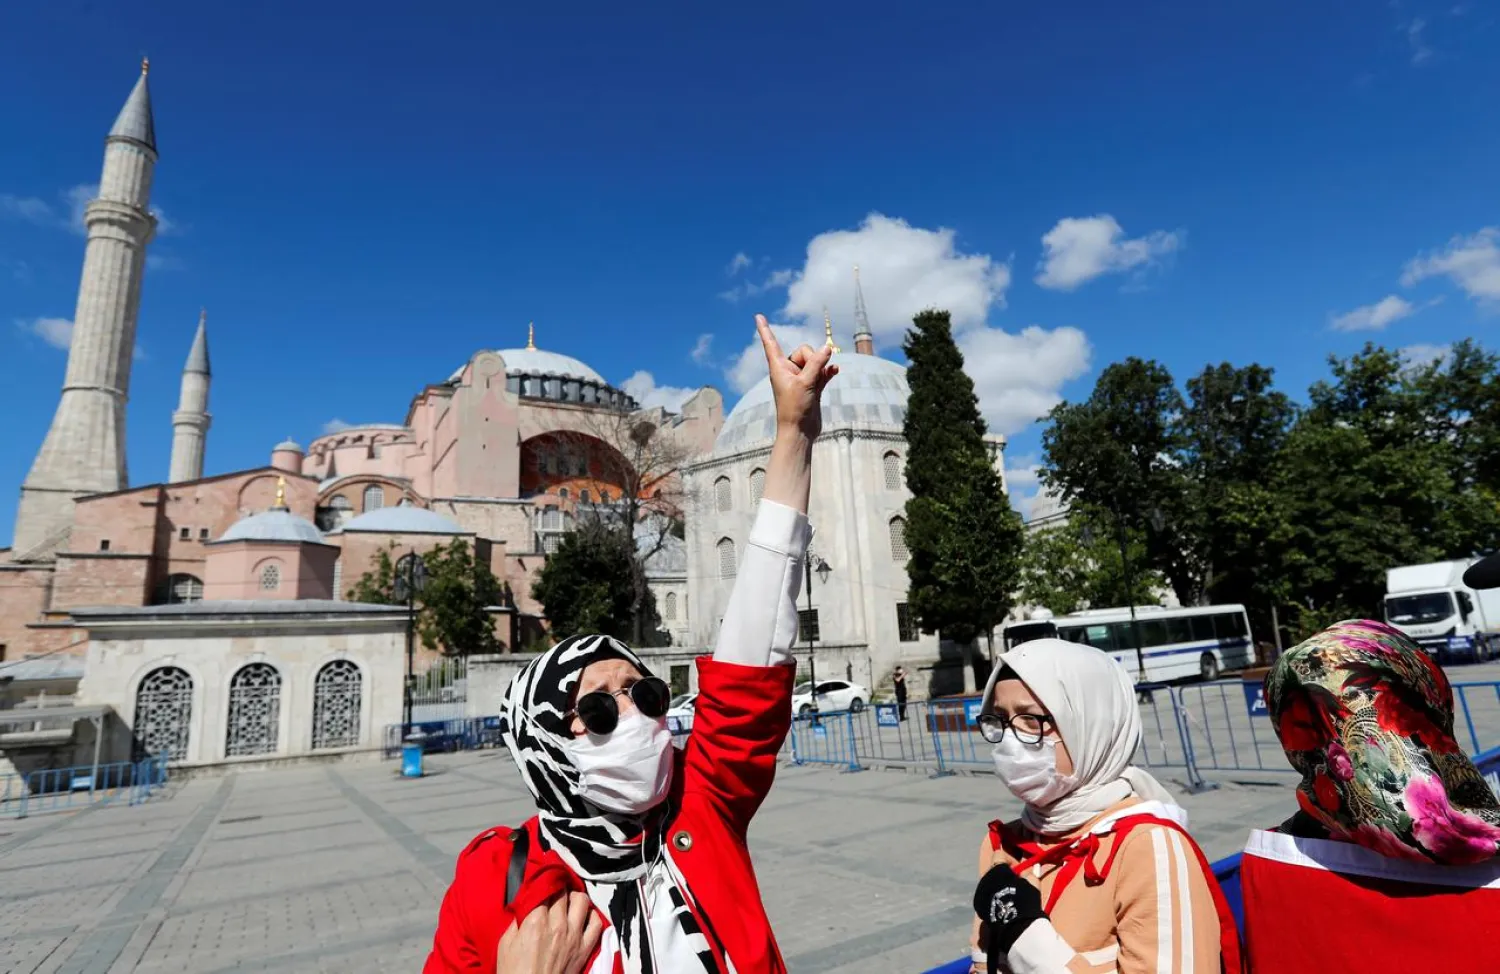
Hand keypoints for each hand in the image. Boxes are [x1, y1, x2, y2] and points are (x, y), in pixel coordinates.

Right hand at [496, 891, 603, 973]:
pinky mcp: (585, 948)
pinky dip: (591, 916)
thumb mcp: (506, 943)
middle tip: (552, 888)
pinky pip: (596, 923)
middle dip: (557, 886)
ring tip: (568, 899)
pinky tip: (583, 916)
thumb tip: (525, 903)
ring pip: (582, 900)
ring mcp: (574, 935)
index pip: (544, 887)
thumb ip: (517, 920)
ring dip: (574, 896)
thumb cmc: (514, 971)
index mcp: (535, 921)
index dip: (542, 881)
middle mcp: (557, 924)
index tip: (540, 879)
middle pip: (563, 891)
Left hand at [755, 314, 837, 439]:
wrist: (800, 432)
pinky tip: (835, 372)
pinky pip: (822, 371)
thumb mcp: (805, 383)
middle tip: (809, 377)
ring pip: (815, 360)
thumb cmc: (794, 409)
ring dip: (822, 366)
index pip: (770, 343)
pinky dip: (828, 371)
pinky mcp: (812, 386)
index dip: (765, 330)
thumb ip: (816, 364)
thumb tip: (827, 348)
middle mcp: (788, 370)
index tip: (758, 316)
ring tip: (820, 380)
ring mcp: (801, 378)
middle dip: (812, 358)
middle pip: (804, 350)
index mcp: (778, 367)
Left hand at [973, 863, 1045, 968]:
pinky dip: (992, 897)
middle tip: (1015, 884)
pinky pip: (985, 895)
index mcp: (996, 868)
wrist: (1015, 925)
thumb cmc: (1024, 900)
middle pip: (993, 870)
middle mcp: (985, 877)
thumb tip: (1032, 869)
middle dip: (1003, 874)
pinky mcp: (978, 904)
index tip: (1018, 870)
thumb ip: (1030, 874)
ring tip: (1008, 897)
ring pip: (988, 882)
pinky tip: (1002, 905)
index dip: (1009, 860)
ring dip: (997, 886)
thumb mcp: (1032, 883)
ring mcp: (979, 891)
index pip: (999, 854)